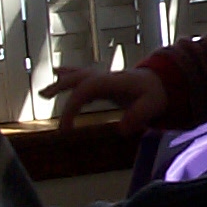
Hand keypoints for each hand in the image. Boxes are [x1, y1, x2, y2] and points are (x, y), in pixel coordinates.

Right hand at [38, 66, 167, 133]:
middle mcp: (106, 77)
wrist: (162, 82)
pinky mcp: (105, 83)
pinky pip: (84, 79)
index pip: (86, 90)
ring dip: (62, 82)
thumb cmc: (155, 94)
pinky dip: (70, 78)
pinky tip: (59, 77)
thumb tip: (121, 131)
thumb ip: (138, 117)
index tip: (65, 129)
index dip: (72, 107)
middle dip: (62, 87)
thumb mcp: (153, 106)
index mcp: (114, 82)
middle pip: (79, 78)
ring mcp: (105, 78)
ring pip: (79, 76)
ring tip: (44, 92)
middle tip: (44, 95)